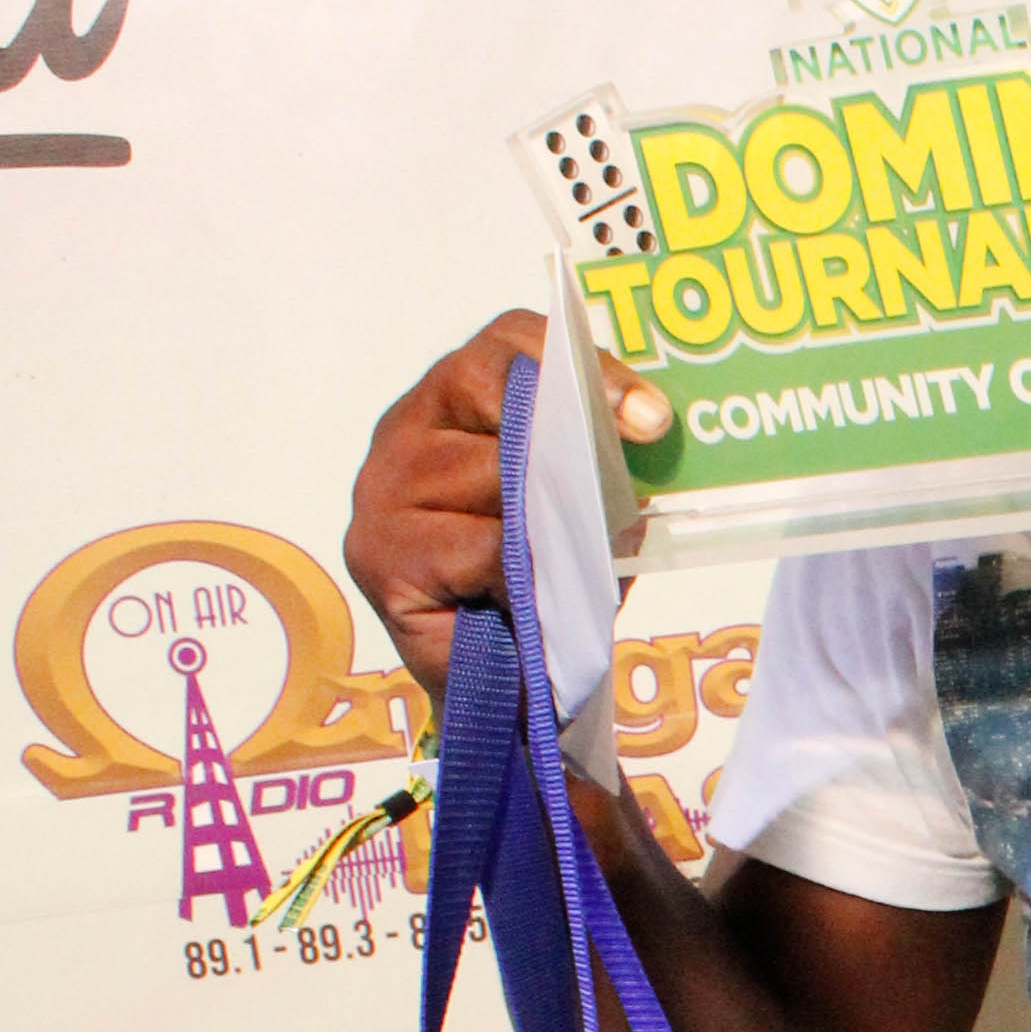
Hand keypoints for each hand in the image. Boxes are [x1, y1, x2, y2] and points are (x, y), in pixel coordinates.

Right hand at [342, 306, 667, 696]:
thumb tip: (647, 431)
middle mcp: (403, 433)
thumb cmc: (540, 586)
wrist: (501, 688)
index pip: (506, 343)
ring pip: (490, 472)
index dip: (583, 368)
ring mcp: (381, 492)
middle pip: (488, 389)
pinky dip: (524, 573)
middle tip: (620, 489)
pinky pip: (479, 546)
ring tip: (577, 559)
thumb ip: (599, 465)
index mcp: (450, 403)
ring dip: (550, 516)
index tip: (650, 419)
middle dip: (567, 437)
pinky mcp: (380, 555)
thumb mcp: (582, 513)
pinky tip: (535, 598)